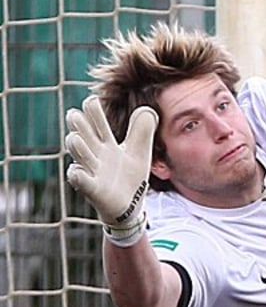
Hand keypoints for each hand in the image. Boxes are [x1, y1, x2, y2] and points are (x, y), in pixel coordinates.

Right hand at [65, 96, 157, 245]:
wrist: (131, 205)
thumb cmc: (130, 176)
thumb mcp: (139, 151)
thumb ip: (142, 130)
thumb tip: (149, 109)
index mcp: (105, 143)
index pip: (96, 122)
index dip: (92, 112)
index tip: (91, 101)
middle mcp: (95, 154)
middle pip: (82, 134)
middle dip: (78, 125)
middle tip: (75, 115)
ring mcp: (93, 171)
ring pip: (79, 155)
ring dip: (77, 147)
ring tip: (76, 139)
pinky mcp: (93, 189)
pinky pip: (81, 181)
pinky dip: (78, 176)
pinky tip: (77, 171)